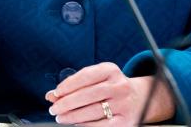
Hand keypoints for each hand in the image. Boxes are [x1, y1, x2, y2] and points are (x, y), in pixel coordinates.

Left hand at [45, 63, 174, 125]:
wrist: (140, 98)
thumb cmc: (109, 88)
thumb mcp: (95, 80)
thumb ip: (73, 85)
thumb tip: (51, 96)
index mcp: (110, 70)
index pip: (85, 76)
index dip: (68, 85)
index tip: (56, 93)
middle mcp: (119, 85)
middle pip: (87, 95)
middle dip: (66, 103)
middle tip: (54, 109)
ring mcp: (124, 103)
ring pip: (93, 111)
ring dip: (72, 116)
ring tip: (61, 118)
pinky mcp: (126, 120)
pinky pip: (102, 125)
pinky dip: (85, 125)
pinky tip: (76, 124)